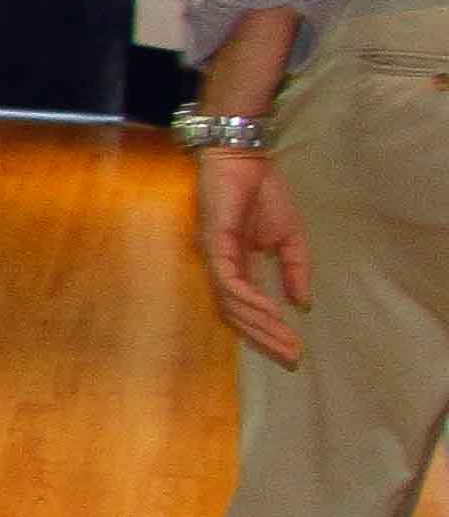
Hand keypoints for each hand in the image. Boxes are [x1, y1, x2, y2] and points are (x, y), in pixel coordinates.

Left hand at [200, 145, 313, 367]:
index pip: (248, 309)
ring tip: (285, 340)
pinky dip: (248, 299)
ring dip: (260, 323)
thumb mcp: (290, 238)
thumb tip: (303, 304)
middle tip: (292, 356)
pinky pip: (229, 281)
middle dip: (266, 336)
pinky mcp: (214, 244)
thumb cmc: (263, 194)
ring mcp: (215, 257)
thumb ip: (295, 270)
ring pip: (232, 303)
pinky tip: (269, 311)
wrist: (247, 160)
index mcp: (237, 267)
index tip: (294, 351)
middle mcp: (221, 268)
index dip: (269, 331)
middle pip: (238, 314)